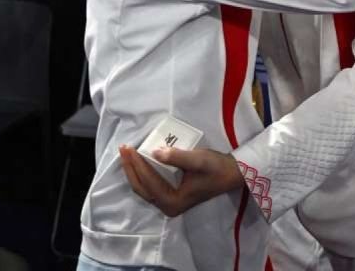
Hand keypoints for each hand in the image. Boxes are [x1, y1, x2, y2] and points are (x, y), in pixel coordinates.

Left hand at [118, 145, 243, 216]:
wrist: (231, 174)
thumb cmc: (215, 168)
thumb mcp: (197, 160)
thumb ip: (176, 157)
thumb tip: (154, 152)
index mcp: (173, 201)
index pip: (149, 181)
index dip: (137, 164)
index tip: (129, 147)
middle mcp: (168, 206)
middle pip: (141, 187)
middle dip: (130, 167)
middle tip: (123, 148)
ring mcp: (168, 203)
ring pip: (143, 187)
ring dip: (133, 170)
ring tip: (127, 152)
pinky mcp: (169, 196)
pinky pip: (149, 185)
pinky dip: (141, 173)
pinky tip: (137, 160)